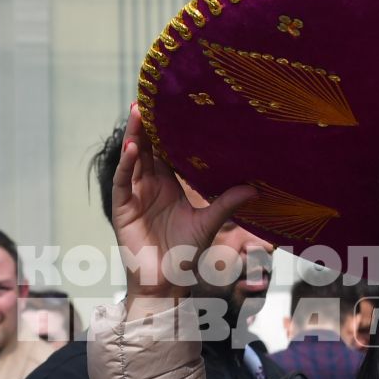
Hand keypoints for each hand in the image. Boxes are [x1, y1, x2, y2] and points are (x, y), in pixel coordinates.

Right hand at [112, 105, 257, 298]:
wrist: (166, 282)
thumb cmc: (186, 255)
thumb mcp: (209, 223)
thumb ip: (227, 204)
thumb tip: (256, 188)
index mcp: (170, 185)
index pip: (167, 151)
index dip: (167, 129)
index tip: (172, 105)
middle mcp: (151, 185)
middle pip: (147, 147)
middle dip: (146, 124)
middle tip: (148, 96)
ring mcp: (135, 194)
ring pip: (132, 158)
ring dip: (134, 135)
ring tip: (137, 111)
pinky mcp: (123, 206)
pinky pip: (123, 180)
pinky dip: (127, 164)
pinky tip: (133, 148)